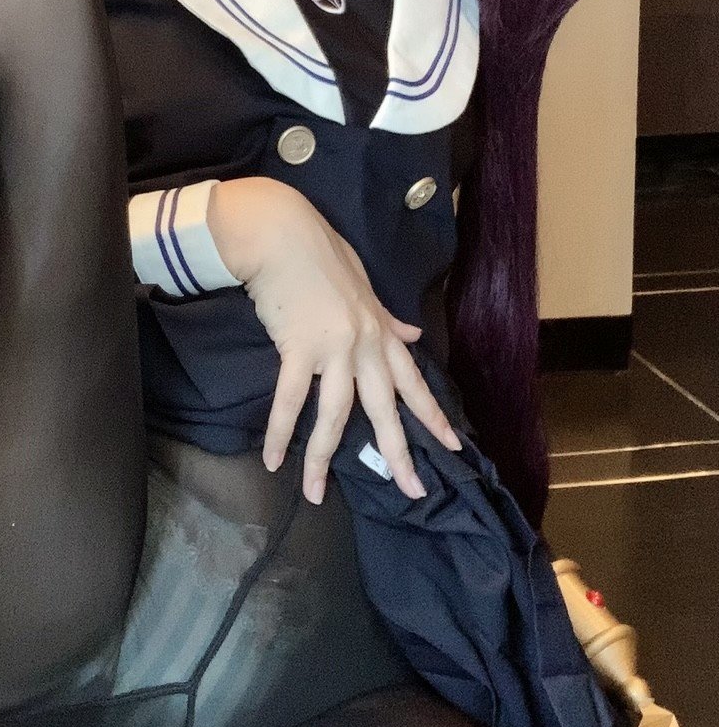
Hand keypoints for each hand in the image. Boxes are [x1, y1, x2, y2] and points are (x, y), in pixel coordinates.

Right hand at [207, 176, 462, 505]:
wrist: (284, 233)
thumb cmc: (319, 253)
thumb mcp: (363, 285)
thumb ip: (386, 316)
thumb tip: (410, 333)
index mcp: (381, 332)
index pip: (413, 382)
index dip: (433, 416)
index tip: (452, 447)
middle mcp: (365, 345)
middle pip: (384, 410)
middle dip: (398, 453)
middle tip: (412, 491)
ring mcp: (334, 348)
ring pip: (334, 416)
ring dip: (322, 459)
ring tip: (315, 493)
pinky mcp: (299, 348)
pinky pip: (290, 400)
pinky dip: (279, 433)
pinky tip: (273, 460)